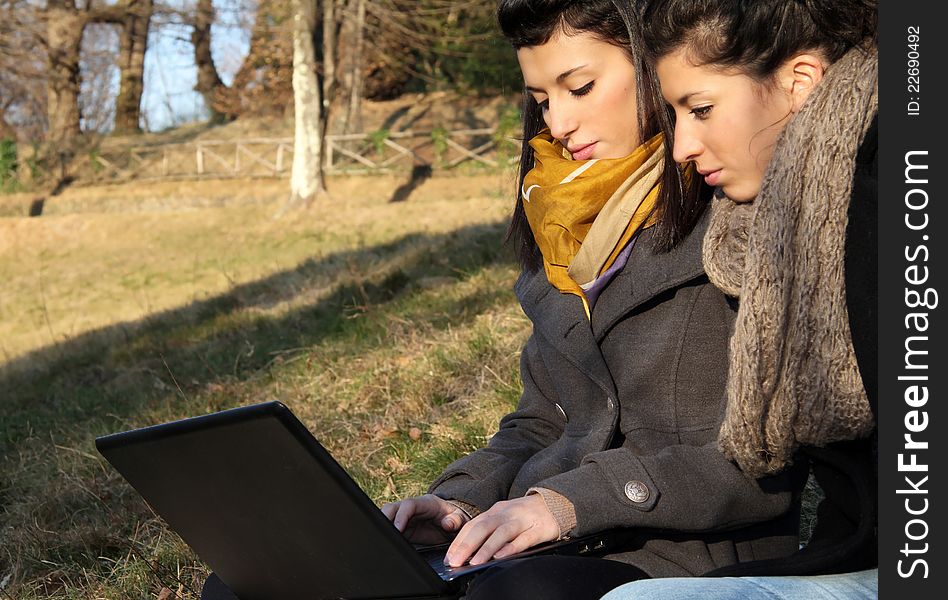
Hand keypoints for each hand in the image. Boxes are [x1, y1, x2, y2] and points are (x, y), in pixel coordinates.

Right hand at [381, 494, 470, 544]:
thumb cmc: (455, 518)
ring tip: (381, 539)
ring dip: (383, 525)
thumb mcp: (460, 519)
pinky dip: (386, 534)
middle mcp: (412, 508)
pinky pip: (390, 529)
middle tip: (382, 533)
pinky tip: (386, 543)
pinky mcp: (403, 529)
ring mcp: (405, 518)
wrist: (453, 522)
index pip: (409, 505)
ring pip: (387, 516)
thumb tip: (447, 524)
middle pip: (392, 507)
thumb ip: (455, 520)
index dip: (401, 515)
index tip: (397, 528)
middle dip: (384, 517)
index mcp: (425, 503)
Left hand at [444, 494, 558, 566]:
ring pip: (501, 533)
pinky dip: (511, 548)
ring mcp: (522, 520)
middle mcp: (506, 513)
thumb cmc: (525, 515)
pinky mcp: (538, 529)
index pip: (472, 525)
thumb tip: (468, 552)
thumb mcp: (504, 518)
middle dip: (466, 545)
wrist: (555, 502)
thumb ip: (489, 531)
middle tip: (455, 561)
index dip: (459, 541)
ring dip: (486, 548)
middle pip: (482, 527)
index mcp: (495, 511)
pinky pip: (523, 539)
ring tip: (474, 562)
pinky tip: (501, 556)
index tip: (449, 557)